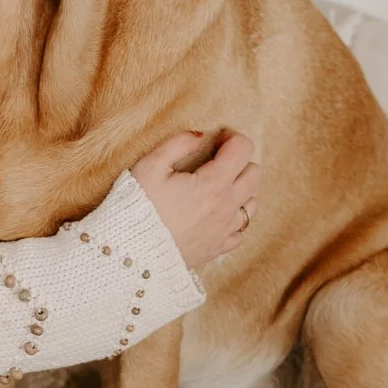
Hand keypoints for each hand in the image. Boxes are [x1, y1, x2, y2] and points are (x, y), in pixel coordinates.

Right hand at [130, 129, 259, 272]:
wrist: (132, 252)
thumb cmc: (139, 206)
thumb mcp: (151, 165)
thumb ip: (178, 143)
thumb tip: (199, 135)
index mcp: (214, 183)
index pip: (243, 149)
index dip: (232, 137)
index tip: (218, 138)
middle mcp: (227, 206)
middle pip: (254, 174)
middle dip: (239, 161)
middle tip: (216, 161)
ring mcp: (224, 230)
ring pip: (252, 204)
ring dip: (240, 190)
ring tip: (216, 187)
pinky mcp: (217, 248)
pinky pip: (239, 232)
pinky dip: (232, 220)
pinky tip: (215, 214)